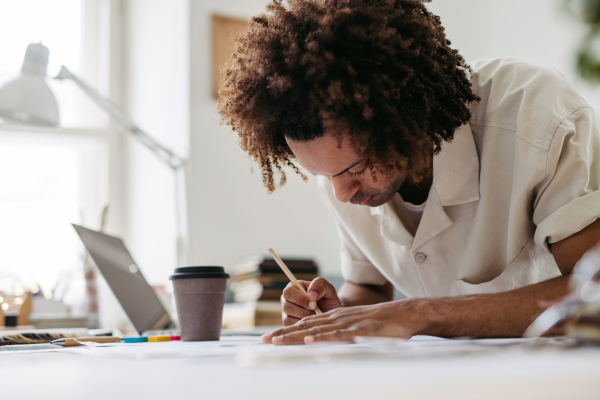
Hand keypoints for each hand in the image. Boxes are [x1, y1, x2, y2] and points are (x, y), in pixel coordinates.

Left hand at [264, 299, 426, 344]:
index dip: (286, 331)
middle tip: (263, 341)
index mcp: (335, 318)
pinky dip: (322, 337)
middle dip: (283, 334)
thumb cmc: (382, 323)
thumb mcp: (357, 326)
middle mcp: (337, 318)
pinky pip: (337, 334)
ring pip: (316, 330)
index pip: (306, 324)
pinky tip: (309, 339)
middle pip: (305, 326)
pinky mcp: (358, 330)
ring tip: (276, 341)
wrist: (404, 314)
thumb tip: (325, 344)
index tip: (270, 338)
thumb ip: (341, 333)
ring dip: (295, 335)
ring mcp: (347, 323)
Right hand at [281, 277, 342, 325]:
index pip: (289, 292)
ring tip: (316, 318)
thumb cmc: (328, 299)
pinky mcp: (288, 325)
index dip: (300, 299)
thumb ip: (319, 285)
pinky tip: (312, 324)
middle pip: (287, 307)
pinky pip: (291, 328)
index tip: (314, 304)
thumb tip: (311, 294)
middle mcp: (287, 300)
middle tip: (317, 312)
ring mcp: (286, 313)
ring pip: (288, 319)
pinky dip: (303, 328)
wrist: (332, 314)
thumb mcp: (328, 288)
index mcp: (294, 287)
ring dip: (304, 320)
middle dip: (304, 311)